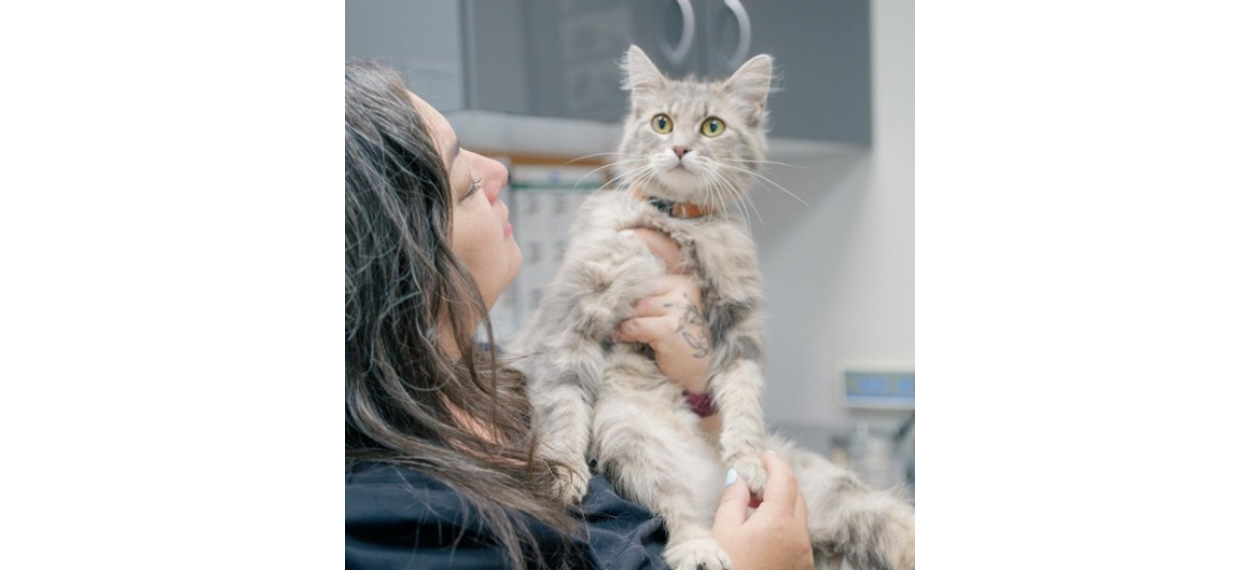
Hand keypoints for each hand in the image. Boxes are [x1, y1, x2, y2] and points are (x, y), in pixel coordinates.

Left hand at [614, 273, 711, 393]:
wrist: (699, 371)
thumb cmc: (679, 339)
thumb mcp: (666, 311)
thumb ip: (647, 298)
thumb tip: (612, 293)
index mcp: (683, 282)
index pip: (645, 279)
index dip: (629, 293)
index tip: (617, 305)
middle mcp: (684, 291)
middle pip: (641, 292)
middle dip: (626, 308)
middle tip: (617, 320)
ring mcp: (679, 310)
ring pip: (637, 308)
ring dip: (625, 322)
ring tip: (623, 331)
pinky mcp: (669, 329)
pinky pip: (635, 326)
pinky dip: (625, 334)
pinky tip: (624, 339)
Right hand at [712, 451, 813, 569]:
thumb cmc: (726, 568)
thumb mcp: (723, 530)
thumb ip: (733, 498)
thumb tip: (739, 477)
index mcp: (779, 522)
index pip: (785, 479)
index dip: (774, 462)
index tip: (764, 455)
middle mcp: (799, 537)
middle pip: (797, 497)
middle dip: (779, 483)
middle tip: (754, 483)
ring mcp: (804, 555)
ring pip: (799, 518)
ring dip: (782, 506)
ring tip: (754, 509)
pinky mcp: (802, 568)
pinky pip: (798, 538)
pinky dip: (785, 526)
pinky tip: (763, 532)